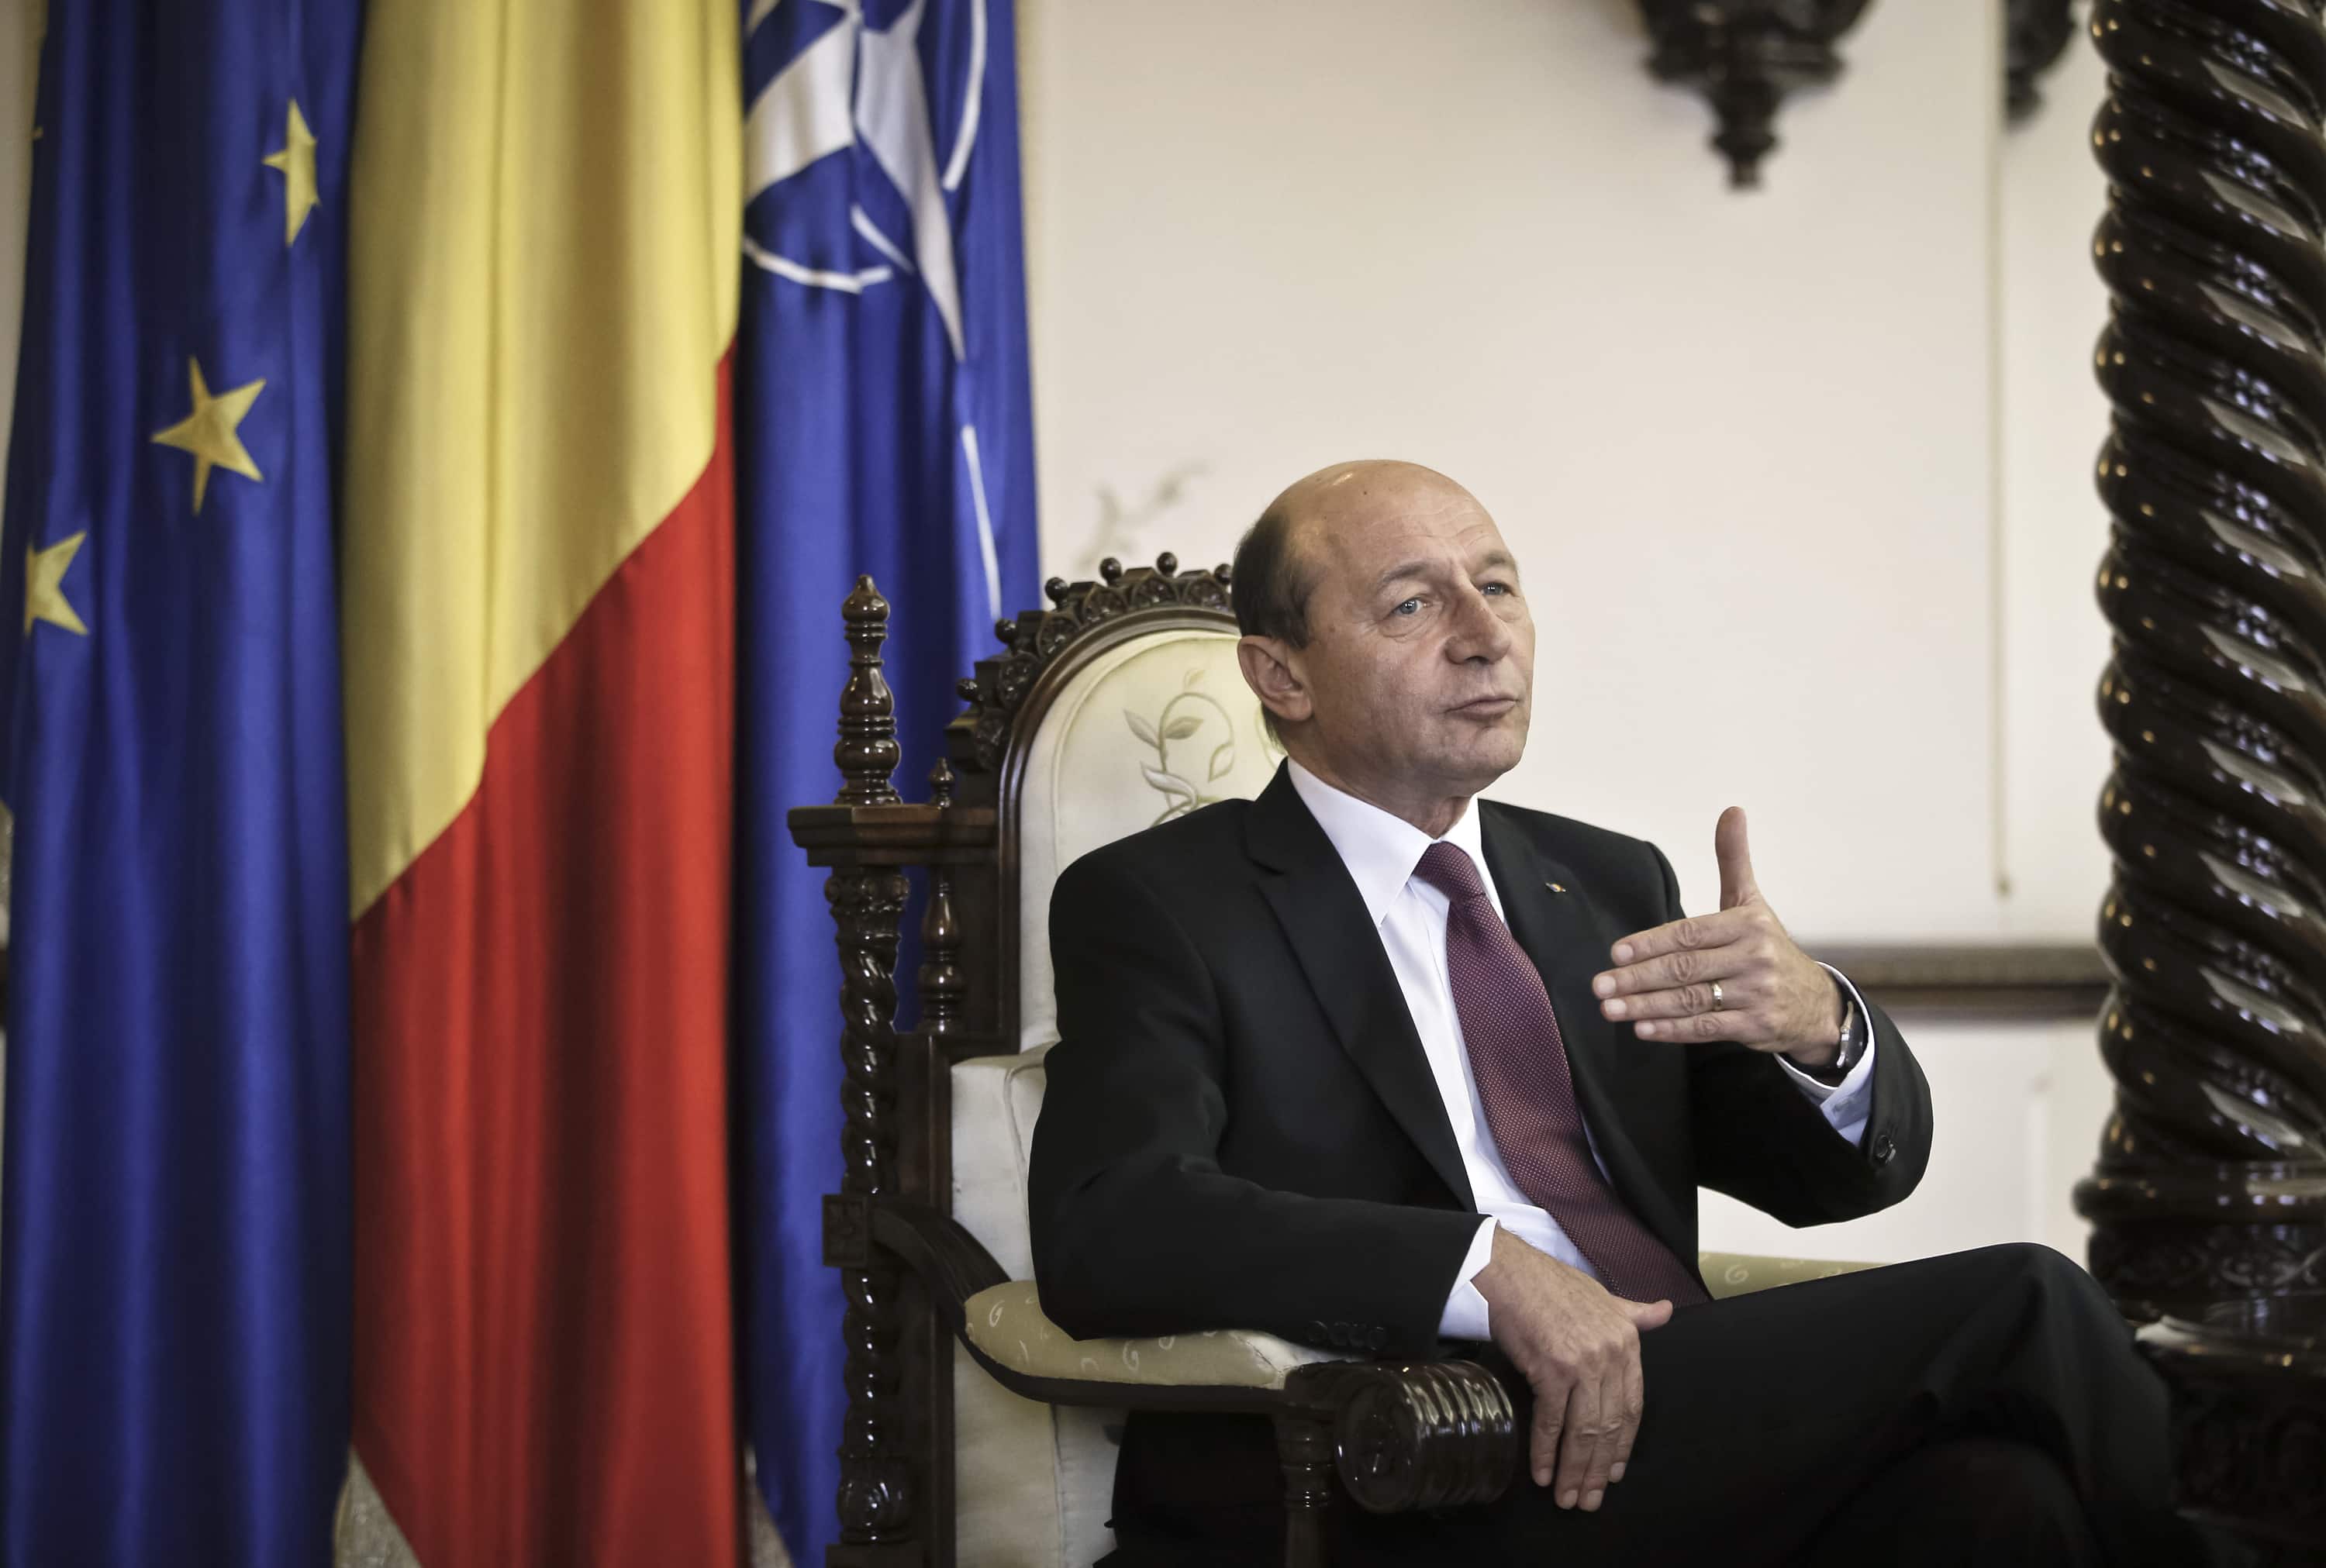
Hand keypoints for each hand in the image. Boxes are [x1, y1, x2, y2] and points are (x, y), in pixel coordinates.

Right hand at [1475, 1227, 1671, 1511]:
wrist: (1510, 1271)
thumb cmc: (1552, 1284)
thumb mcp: (1604, 1297)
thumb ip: (1635, 1313)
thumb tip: (1665, 1312)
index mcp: (1627, 1342)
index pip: (1632, 1407)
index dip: (1622, 1446)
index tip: (1613, 1473)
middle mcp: (1610, 1355)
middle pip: (1608, 1426)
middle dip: (1597, 1469)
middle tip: (1588, 1500)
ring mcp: (1581, 1364)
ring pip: (1583, 1431)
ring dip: (1574, 1470)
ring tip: (1567, 1498)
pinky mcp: (1550, 1369)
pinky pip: (1551, 1421)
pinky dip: (1546, 1452)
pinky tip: (1543, 1473)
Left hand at [1590, 807, 1843, 1065]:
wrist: (1815, 1001)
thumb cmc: (1768, 947)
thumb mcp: (1752, 902)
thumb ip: (1734, 860)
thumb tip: (1732, 810)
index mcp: (1748, 924)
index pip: (1690, 934)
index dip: (1650, 944)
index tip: (1615, 953)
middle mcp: (1754, 958)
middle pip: (1685, 969)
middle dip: (1638, 978)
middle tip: (1599, 986)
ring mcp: (1756, 994)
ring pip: (1691, 1000)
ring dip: (1646, 1007)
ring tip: (1611, 1008)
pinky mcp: (1756, 1026)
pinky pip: (1707, 1027)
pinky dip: (1673, 1030)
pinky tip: (1643, 1029)